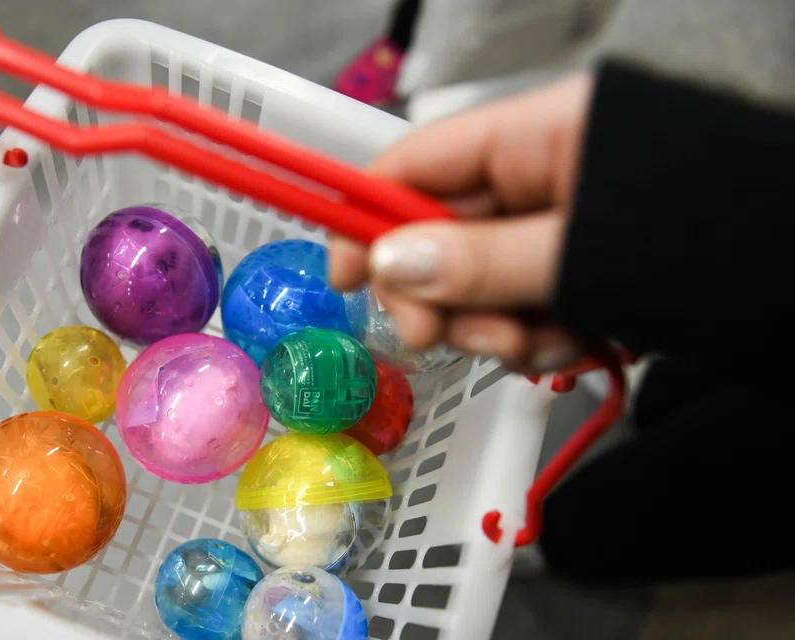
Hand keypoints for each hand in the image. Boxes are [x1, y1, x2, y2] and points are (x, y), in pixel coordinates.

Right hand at [329, 74, 592, 372]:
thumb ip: (484, 260)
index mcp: (537, 136)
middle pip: (443, 233)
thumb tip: (390, 264)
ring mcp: (563, 227)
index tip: (345, 280)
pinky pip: (529, 306)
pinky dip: (537, 336)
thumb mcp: (580, 252)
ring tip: (529, 345)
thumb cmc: (710, 239)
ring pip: (483, 282)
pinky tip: (571, 343)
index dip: (367, 219)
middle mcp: (541, 175)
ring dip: (491, 328)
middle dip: (437, 296)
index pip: (418, 163)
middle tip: (432, 337)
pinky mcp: (586, 270)